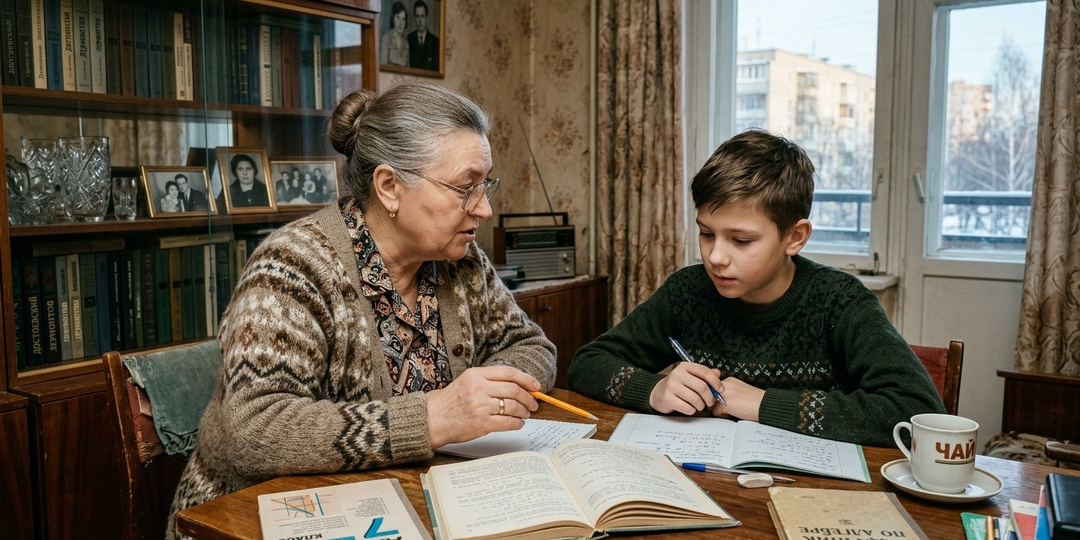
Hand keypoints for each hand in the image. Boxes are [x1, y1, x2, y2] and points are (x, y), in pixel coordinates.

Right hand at [426, 366, 540, 448]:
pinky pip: (508, 422)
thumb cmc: (452, 401)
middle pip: (514, 390)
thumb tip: (519, 386)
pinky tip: (518, 423)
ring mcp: (480, 406)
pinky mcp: (482, 423)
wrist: (434, 418)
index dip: (526, 379)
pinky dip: (517, 423)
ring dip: (523, 411)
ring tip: (525, 414)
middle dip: (528, 398)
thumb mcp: (468, 381)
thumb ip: (490, 381)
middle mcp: (479, 388)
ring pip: (513, 406)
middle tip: (533, 404)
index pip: (508, 373)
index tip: (536, 386)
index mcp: (476, 374)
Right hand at [649, 362, 724, 414]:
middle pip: (701, 387)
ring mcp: (671, 386)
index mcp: (684, 366)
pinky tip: (690, 408)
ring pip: (695, 399)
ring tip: (699, 405)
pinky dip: (692, 410)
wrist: (658, 393)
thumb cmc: (678, 385)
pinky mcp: (667, 398)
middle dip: (710, 397)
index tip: (721, 390)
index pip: (704, 371)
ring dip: (701, 405)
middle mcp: (677, 374)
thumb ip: (704, 375)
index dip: (715, 382)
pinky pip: (687, 408)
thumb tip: (718, 373)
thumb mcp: (690, 376)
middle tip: (710, 402)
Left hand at [709, 376, 764, 420]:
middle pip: (710, 396)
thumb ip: (728, 393)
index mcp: (729, 381)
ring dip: (720, 410)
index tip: (730, 402)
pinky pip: (715, 412)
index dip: (719, 398)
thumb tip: (714, 402)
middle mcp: (724, 384)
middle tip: (732, 407)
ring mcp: (723, 393)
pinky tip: (735, 413)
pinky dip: (723, 416)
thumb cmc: (755, 401)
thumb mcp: (739, 392)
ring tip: (734, 410)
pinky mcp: (724, 403)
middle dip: (717, 403)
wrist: (765, 405)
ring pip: (711, 404)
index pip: (714, 389)